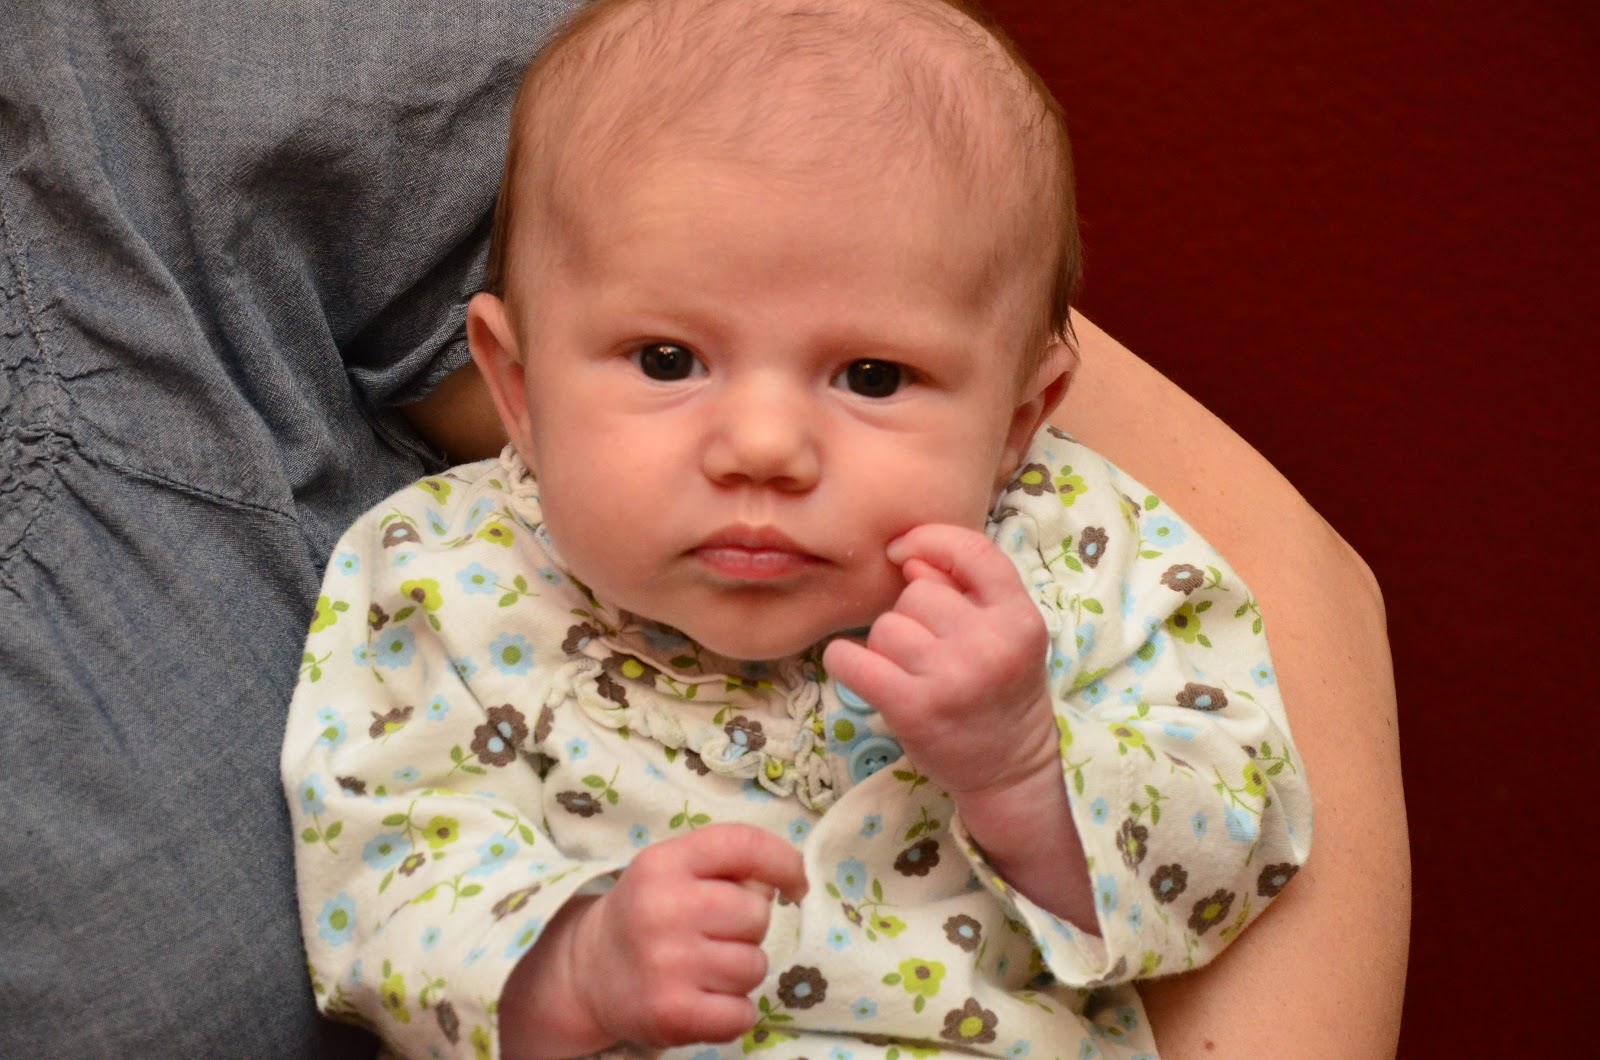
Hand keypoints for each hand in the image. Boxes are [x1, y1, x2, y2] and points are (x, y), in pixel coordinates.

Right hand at [568, 823, 807, 1049]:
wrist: (589, 973)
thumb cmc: (649, 913)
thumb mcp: (674, 869)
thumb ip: (727, 863)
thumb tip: (785, 881)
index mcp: (664, 862)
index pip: (745, 845)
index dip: (784, 862)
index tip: (796, 884)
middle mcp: (663, 908)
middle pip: (757, 914)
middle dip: (747, 928)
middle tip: (712, 935)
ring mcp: (667, 964)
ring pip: (754, 966)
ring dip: (740, 972)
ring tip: (703, 968)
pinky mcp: (672, 1014)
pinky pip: (743, 1013)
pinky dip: (734, 1012)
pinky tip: (704, 1000)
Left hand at [822, 524, 1057, 799]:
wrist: (1010, 771)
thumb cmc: (1001, 694)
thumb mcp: (1008, 635)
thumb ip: (969, 591)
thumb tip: (909, 559)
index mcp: (1020, 618)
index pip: (974, 550)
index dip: (931, 540)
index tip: (904, 553)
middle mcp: (990, 643)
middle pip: (917, 593)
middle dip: (912, 616)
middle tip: (931, 652)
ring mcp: (951, 676)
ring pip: (885, 626)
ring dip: (886, 646)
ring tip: (911, 673)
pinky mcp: (913, 707)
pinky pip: (852, 659)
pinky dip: (844, 661)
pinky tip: (857, 670)